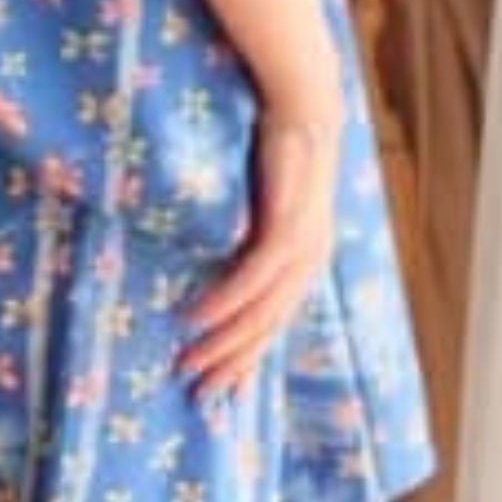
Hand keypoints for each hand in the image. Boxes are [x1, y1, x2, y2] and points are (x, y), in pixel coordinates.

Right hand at [180, 93, 341, 396]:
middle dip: (233, 366)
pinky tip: (196, 320)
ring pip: (262, 313)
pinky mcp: (288, 228)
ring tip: (190, 365)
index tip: (218, 389)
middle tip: (198, 395)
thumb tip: (219, 263)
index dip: (246, 360)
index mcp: (306, 264)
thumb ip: (253, 239)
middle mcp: (310, 264)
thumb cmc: (279, 153)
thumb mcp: (268, 205)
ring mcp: (302, 249)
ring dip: (224, 343)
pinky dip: (225, 303)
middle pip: (269, 330)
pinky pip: (253, 277)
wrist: (304, 106)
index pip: (275, 325)